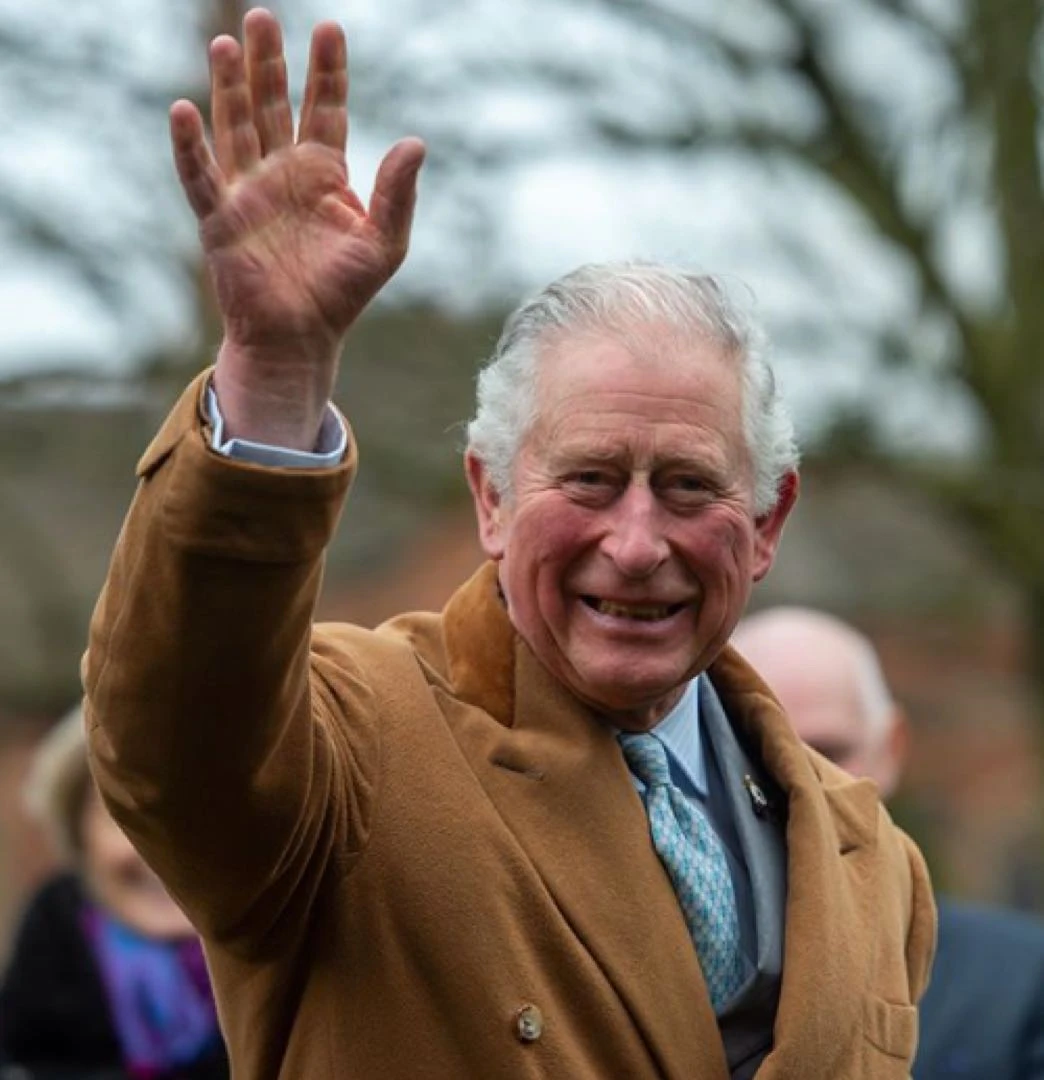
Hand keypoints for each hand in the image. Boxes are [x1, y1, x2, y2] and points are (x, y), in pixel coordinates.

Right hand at [170, 7, 424, 448]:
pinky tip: (183, 110)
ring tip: (226, 43)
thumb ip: (397, 194)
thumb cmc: (342, 293)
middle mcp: (283, 173)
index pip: (325, 110)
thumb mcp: (384, 243)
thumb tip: (416, 142)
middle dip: (269, 64)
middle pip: (273, 106)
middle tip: (263, 17)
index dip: (327, 72)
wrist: (302, 338)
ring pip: (235, 127)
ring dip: (228, 88)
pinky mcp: (220, 219)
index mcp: (324, 174)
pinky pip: (201, 176)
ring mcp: (248, 192)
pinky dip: (190, 147)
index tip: (330, 29)